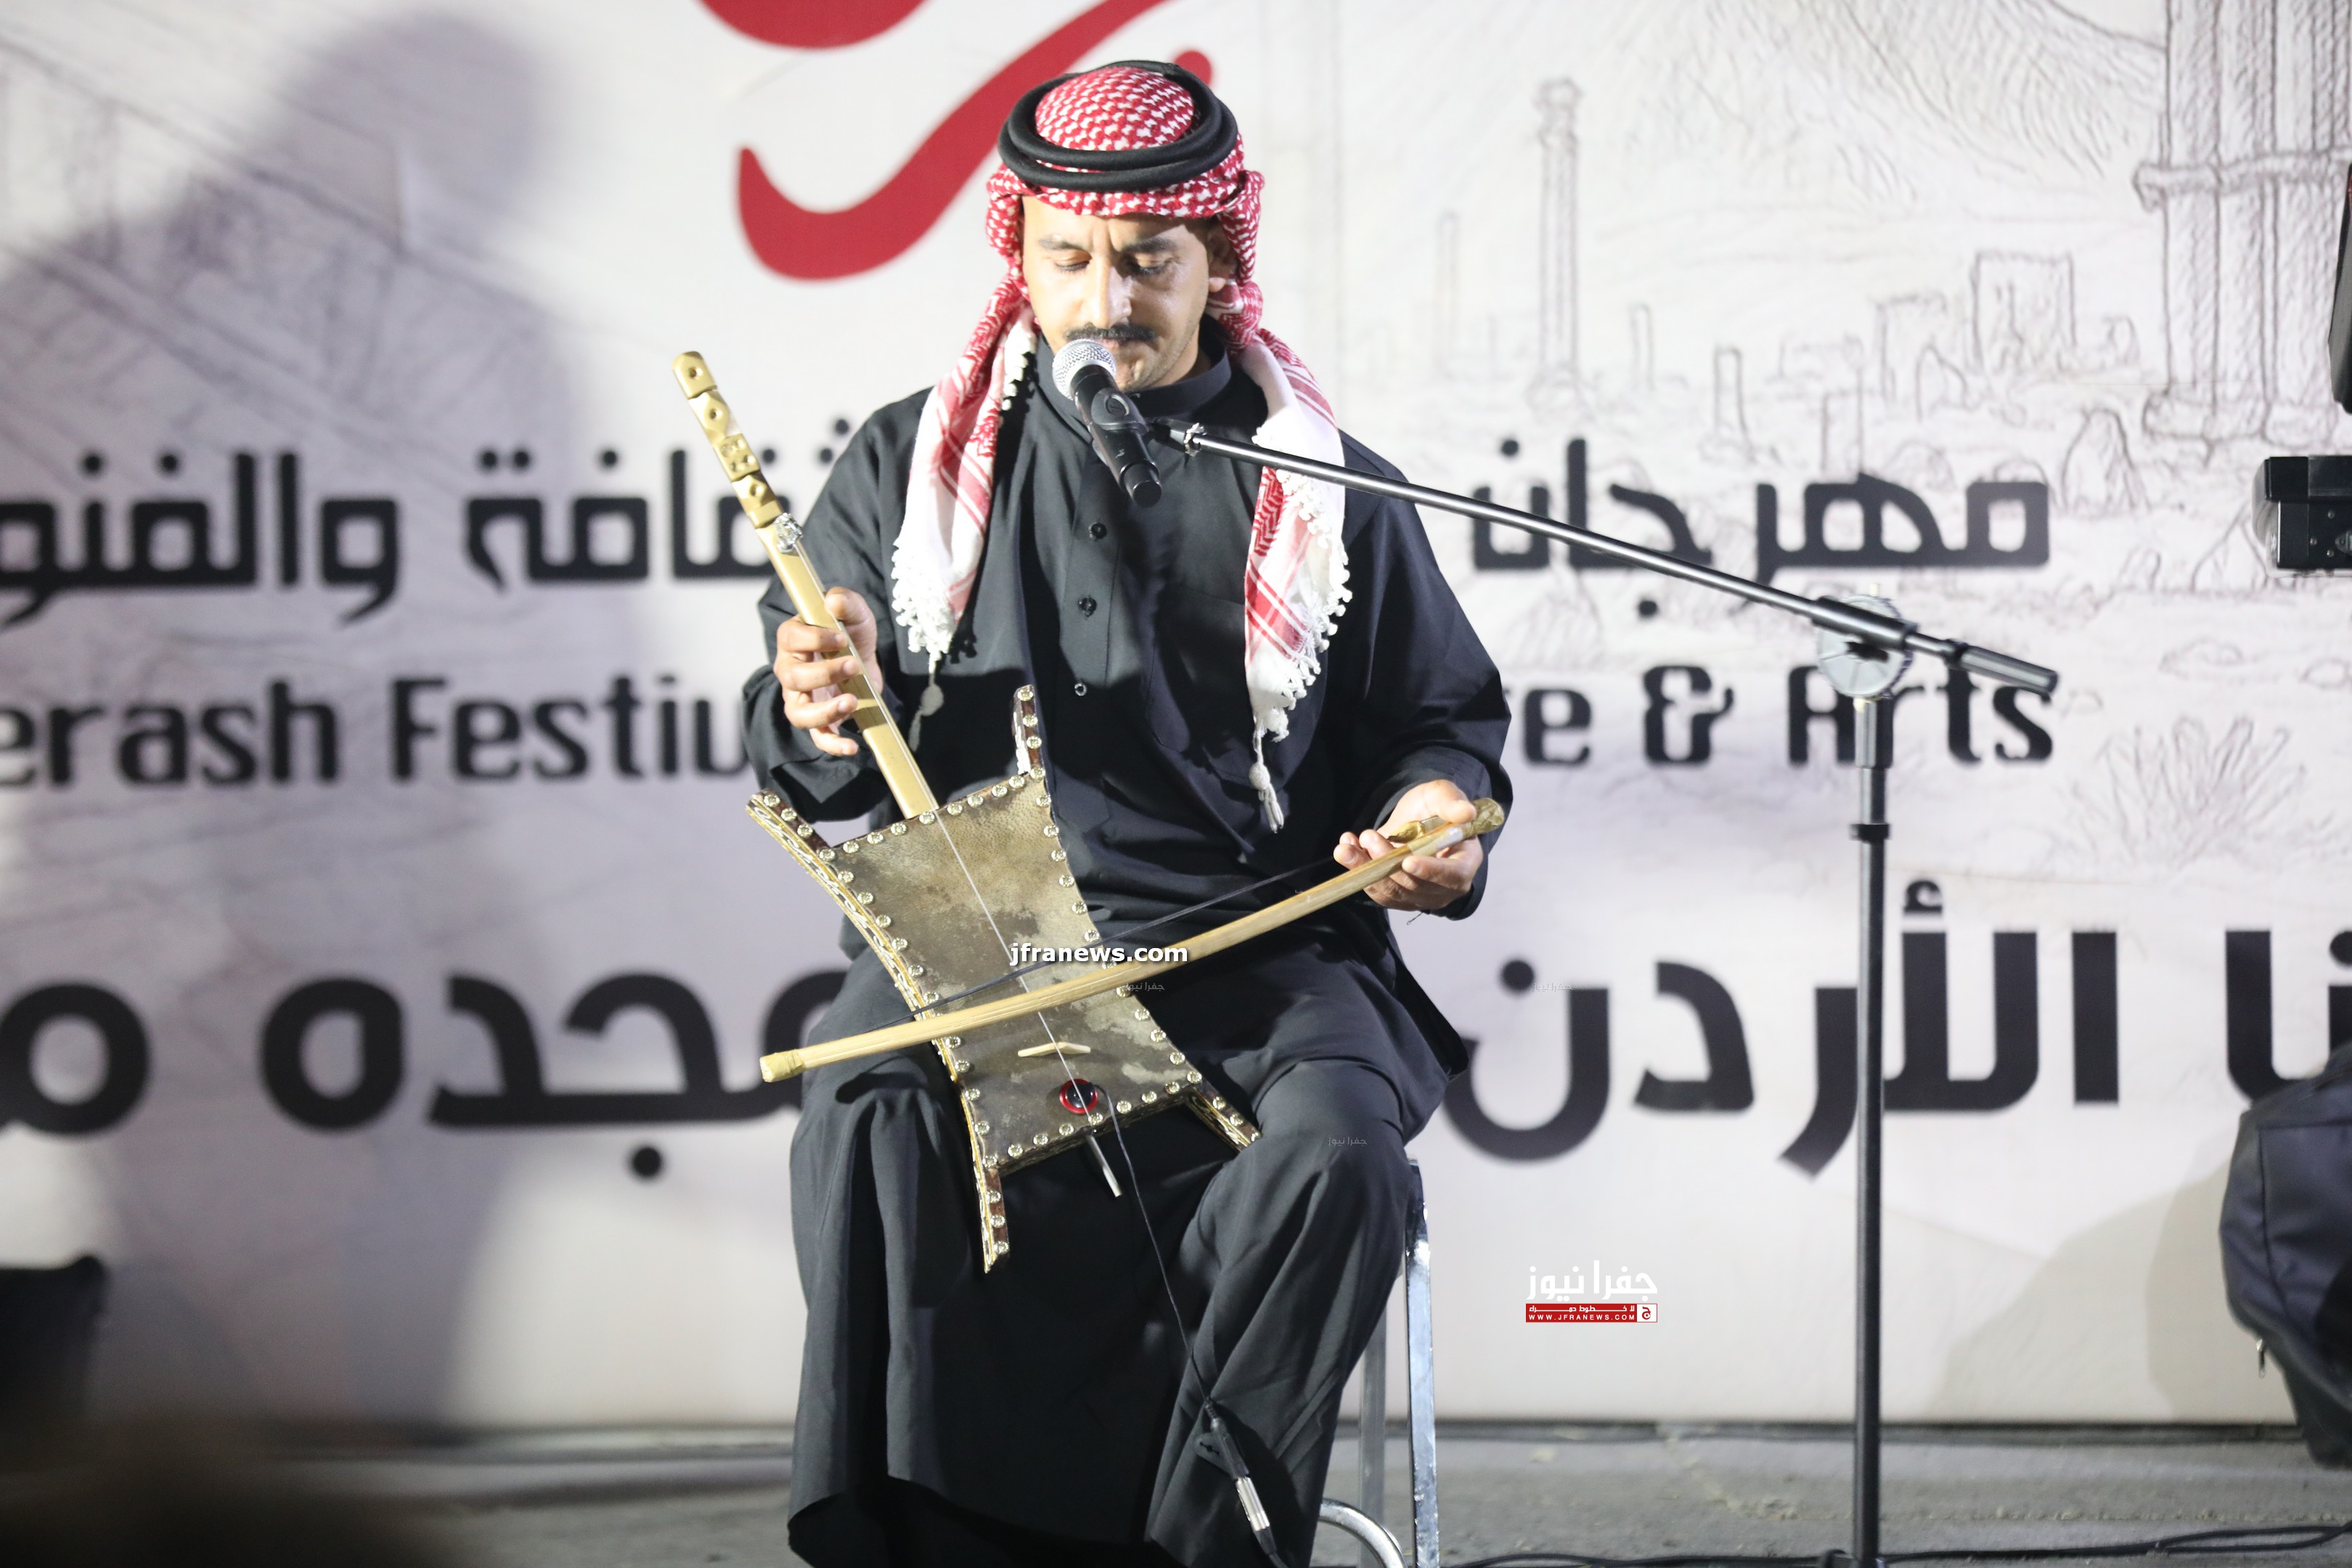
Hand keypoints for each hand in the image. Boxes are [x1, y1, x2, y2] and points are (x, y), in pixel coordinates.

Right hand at [774, 589, 881, 757]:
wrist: (865, 660)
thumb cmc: (851, 633)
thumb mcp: (856, 613)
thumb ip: (847, 602)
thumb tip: (833, 601)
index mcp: (793, 640)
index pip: (790, 639)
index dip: (813, 639)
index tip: (840, 638)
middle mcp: (790, 671)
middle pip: (792, 678)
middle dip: (823, 673)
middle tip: (853, 664)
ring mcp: (802, 698)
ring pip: (798, 713)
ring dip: (824, 711)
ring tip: (852, 701)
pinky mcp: (820, 720)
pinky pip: (818, 737)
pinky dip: (833, 745)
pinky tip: (852, 746)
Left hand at [1332, 779, 1482, 911]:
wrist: (1414, 819)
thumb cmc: (1434, 808)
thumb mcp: (1441, 795)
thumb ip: (1451, 801)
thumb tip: (1466, 812)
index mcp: (1465, 862)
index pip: (1452, 876)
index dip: (1431, 871)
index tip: (1408, 860)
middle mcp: (1445, 887)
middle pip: (1415, 885)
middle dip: (1388, 862)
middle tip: (1369, 836)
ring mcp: (1420, 896)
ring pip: (1391, 891)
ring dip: (1365, 869)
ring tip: (1346, 846)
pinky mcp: (1397, 898)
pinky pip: (1377, 891)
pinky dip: (1358, 871)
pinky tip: (1347, 848)